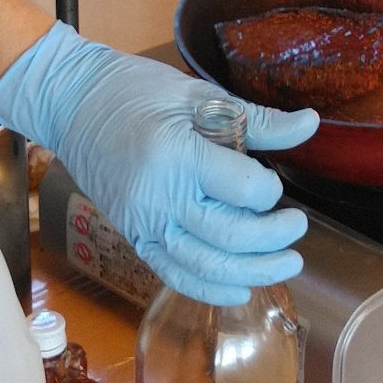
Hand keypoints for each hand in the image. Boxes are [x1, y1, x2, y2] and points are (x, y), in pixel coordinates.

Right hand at [0, 23, 316, 304]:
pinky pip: (174, 275)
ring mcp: (143, 224)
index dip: (268, 190)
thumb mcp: (199, 96)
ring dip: (253, 272)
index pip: (242, 189)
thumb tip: (310, 124)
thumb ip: (257, 121)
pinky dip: (210, 290)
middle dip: (273, 238)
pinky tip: (241, 290)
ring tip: (288, 265)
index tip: (273, 182)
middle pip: (229, 236)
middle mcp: (159, 197)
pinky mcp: (134, 237)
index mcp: (178, 155)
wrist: (72, 104)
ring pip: (206, 266)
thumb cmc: (136, 92)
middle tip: (298, 228)